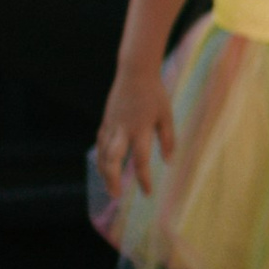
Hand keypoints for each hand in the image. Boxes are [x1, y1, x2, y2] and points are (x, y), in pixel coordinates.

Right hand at [95, 64, 175, 201]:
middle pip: (113, 160)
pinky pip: (100, 142)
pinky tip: (104, 166)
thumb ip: (168, 139)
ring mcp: (111, 125)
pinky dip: (101, 156)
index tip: (147, 193)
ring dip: (105, 172)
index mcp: (141, 129)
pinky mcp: (105, 120)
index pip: (140, 160)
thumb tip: (168, 162)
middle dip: (112, 180)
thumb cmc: (155, 93)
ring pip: (103, 154)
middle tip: (116, 196)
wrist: (135, 72)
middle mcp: (123, 130)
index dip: (143, 179)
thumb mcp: (166, 115)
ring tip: (110, 187)